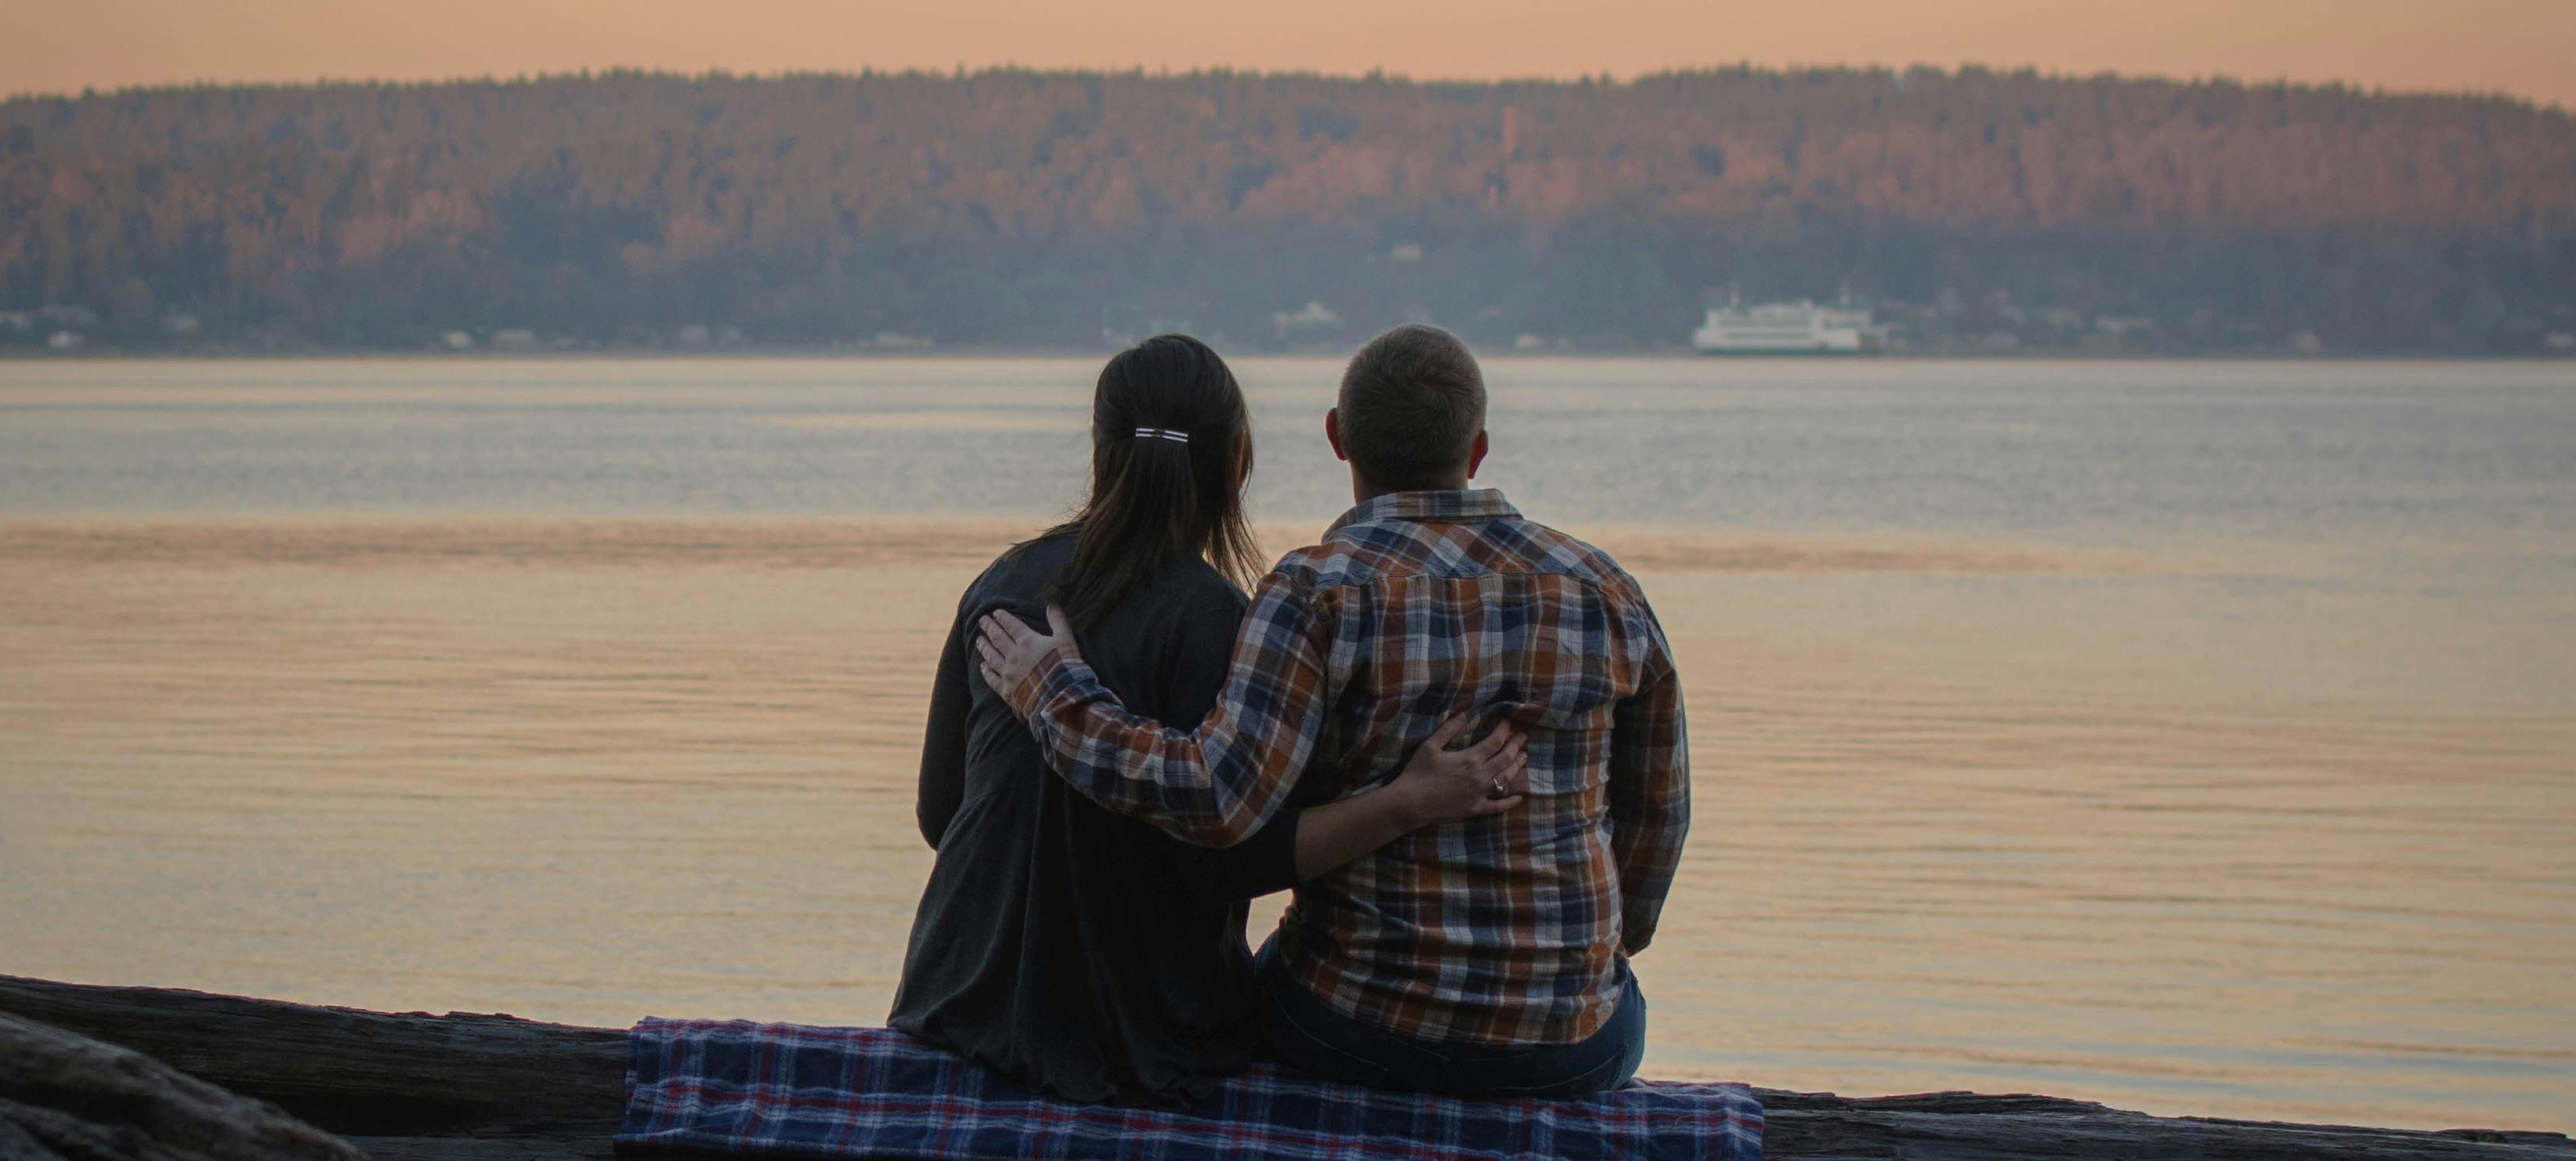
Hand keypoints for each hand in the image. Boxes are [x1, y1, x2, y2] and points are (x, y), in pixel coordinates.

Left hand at [975, 603, 1077, 705]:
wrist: (1060, 698)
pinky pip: (992, 679)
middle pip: (998, 638)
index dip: (1003, 617)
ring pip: (991, 657)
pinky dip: (986, 672)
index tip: (995, 612)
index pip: (1011, 625)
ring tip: (979, 640)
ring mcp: (1008, 674)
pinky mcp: (1007, 690)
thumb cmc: (1066, 668)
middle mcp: (1014, 656)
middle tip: (982, 620)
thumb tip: (1051, 604)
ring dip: (984, 647)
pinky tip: (983, 666)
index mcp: (1028, 642)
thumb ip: (1058, 622)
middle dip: (989, 627)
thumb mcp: (1066, 640)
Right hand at [1388, 713, 1527, 827]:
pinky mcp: (1475, 809)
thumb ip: (1448, 729)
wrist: (1410, 804)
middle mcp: (1480, 776)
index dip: (1505, 730)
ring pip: (1505, 779)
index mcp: (1470, 758)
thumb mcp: (1430, 746)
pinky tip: (1519, 798)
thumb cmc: (1417, 773)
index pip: (1495, 741)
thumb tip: (1464, 714)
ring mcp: (1479, 794)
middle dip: (1516, 745)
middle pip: (1505, 758)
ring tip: (1524, 757)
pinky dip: (1509, 802)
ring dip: (1517, 766)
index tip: (1509, 722)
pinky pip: (1497, 807)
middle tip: (1523, 736)